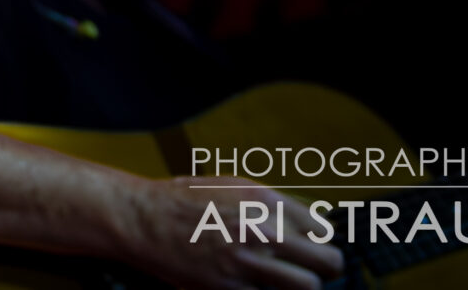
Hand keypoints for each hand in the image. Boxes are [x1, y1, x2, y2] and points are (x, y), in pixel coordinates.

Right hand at [116, 176, 343, 289]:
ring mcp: (248, 260)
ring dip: (300, 286)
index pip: (323, 229)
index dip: (317, 243)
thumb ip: (269, 206)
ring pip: (308, 286)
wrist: (139, 218)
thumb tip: (305, 227)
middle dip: (324, 269)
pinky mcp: (231, 286)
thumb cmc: (180, 200)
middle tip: (310, 272)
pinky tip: (250, 285)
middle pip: (328, 260)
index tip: (308, 251)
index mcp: (265, 199)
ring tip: (284, 284)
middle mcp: (263, 228)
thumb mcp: (230, 187)